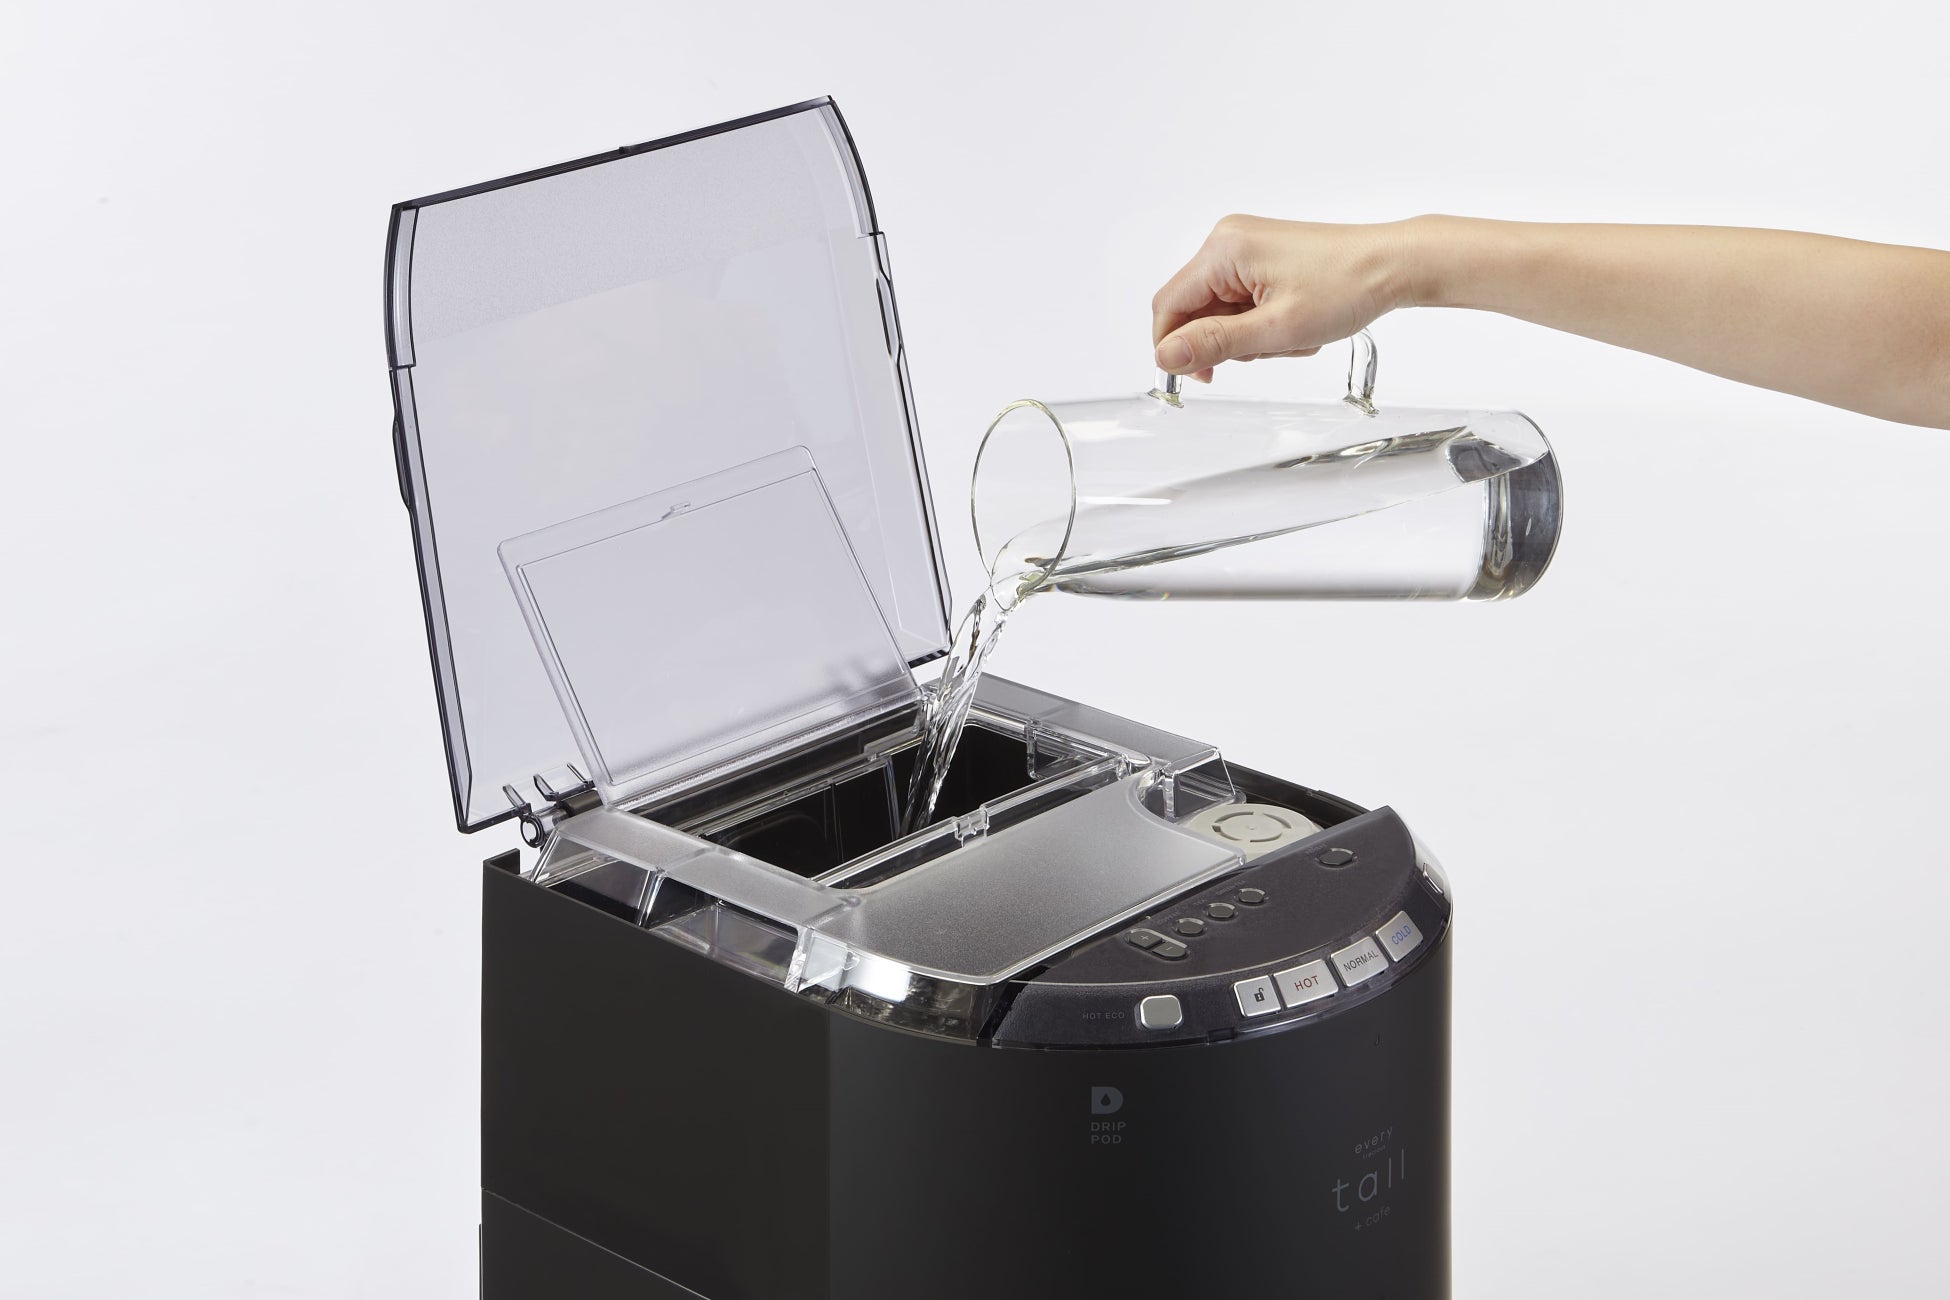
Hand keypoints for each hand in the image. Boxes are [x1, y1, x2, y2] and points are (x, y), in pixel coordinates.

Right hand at [1151, 215, 1416, 380]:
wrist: (1393, 265)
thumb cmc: (1348, 285)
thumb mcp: (1275, 329)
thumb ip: (1214, 343)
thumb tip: (1166, 356)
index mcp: (1224, 250)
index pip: (1168, 306)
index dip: (1176, 348)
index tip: (1202, 375)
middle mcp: (1228, 240)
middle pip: (1194, 309)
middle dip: (1226, 340)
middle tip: (1268, 347)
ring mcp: (1245, 247)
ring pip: (1219, 310)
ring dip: (1249, 335)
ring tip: (1290, 333)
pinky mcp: (1261, 257)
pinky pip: (1240, 301)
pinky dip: (1261, 321)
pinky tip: (1293, 321)